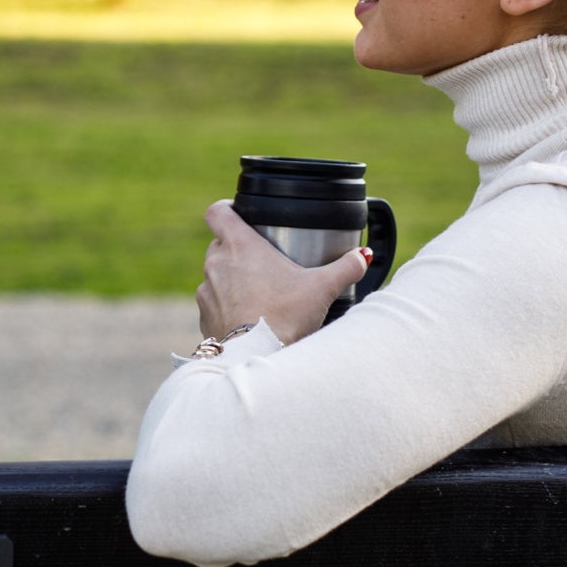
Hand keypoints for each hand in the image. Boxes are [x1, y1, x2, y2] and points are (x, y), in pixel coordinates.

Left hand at [196, 201, 369, 345]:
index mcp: (238, 245)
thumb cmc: (284, 316)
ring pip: (217, 275)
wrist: (256, 357)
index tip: (241, 216)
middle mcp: (216, 264)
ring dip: (232, 279)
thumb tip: (362, 256)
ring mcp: (206, 291)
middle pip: (220, 244)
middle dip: (238, 250)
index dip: (227, 209)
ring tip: (258, 291)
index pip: (218, 212)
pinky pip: (214, 304)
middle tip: (264, 260)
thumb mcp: (322, 288)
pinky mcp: (204, 317)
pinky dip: (227, 306)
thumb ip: (345, 267)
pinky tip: (248, 317)